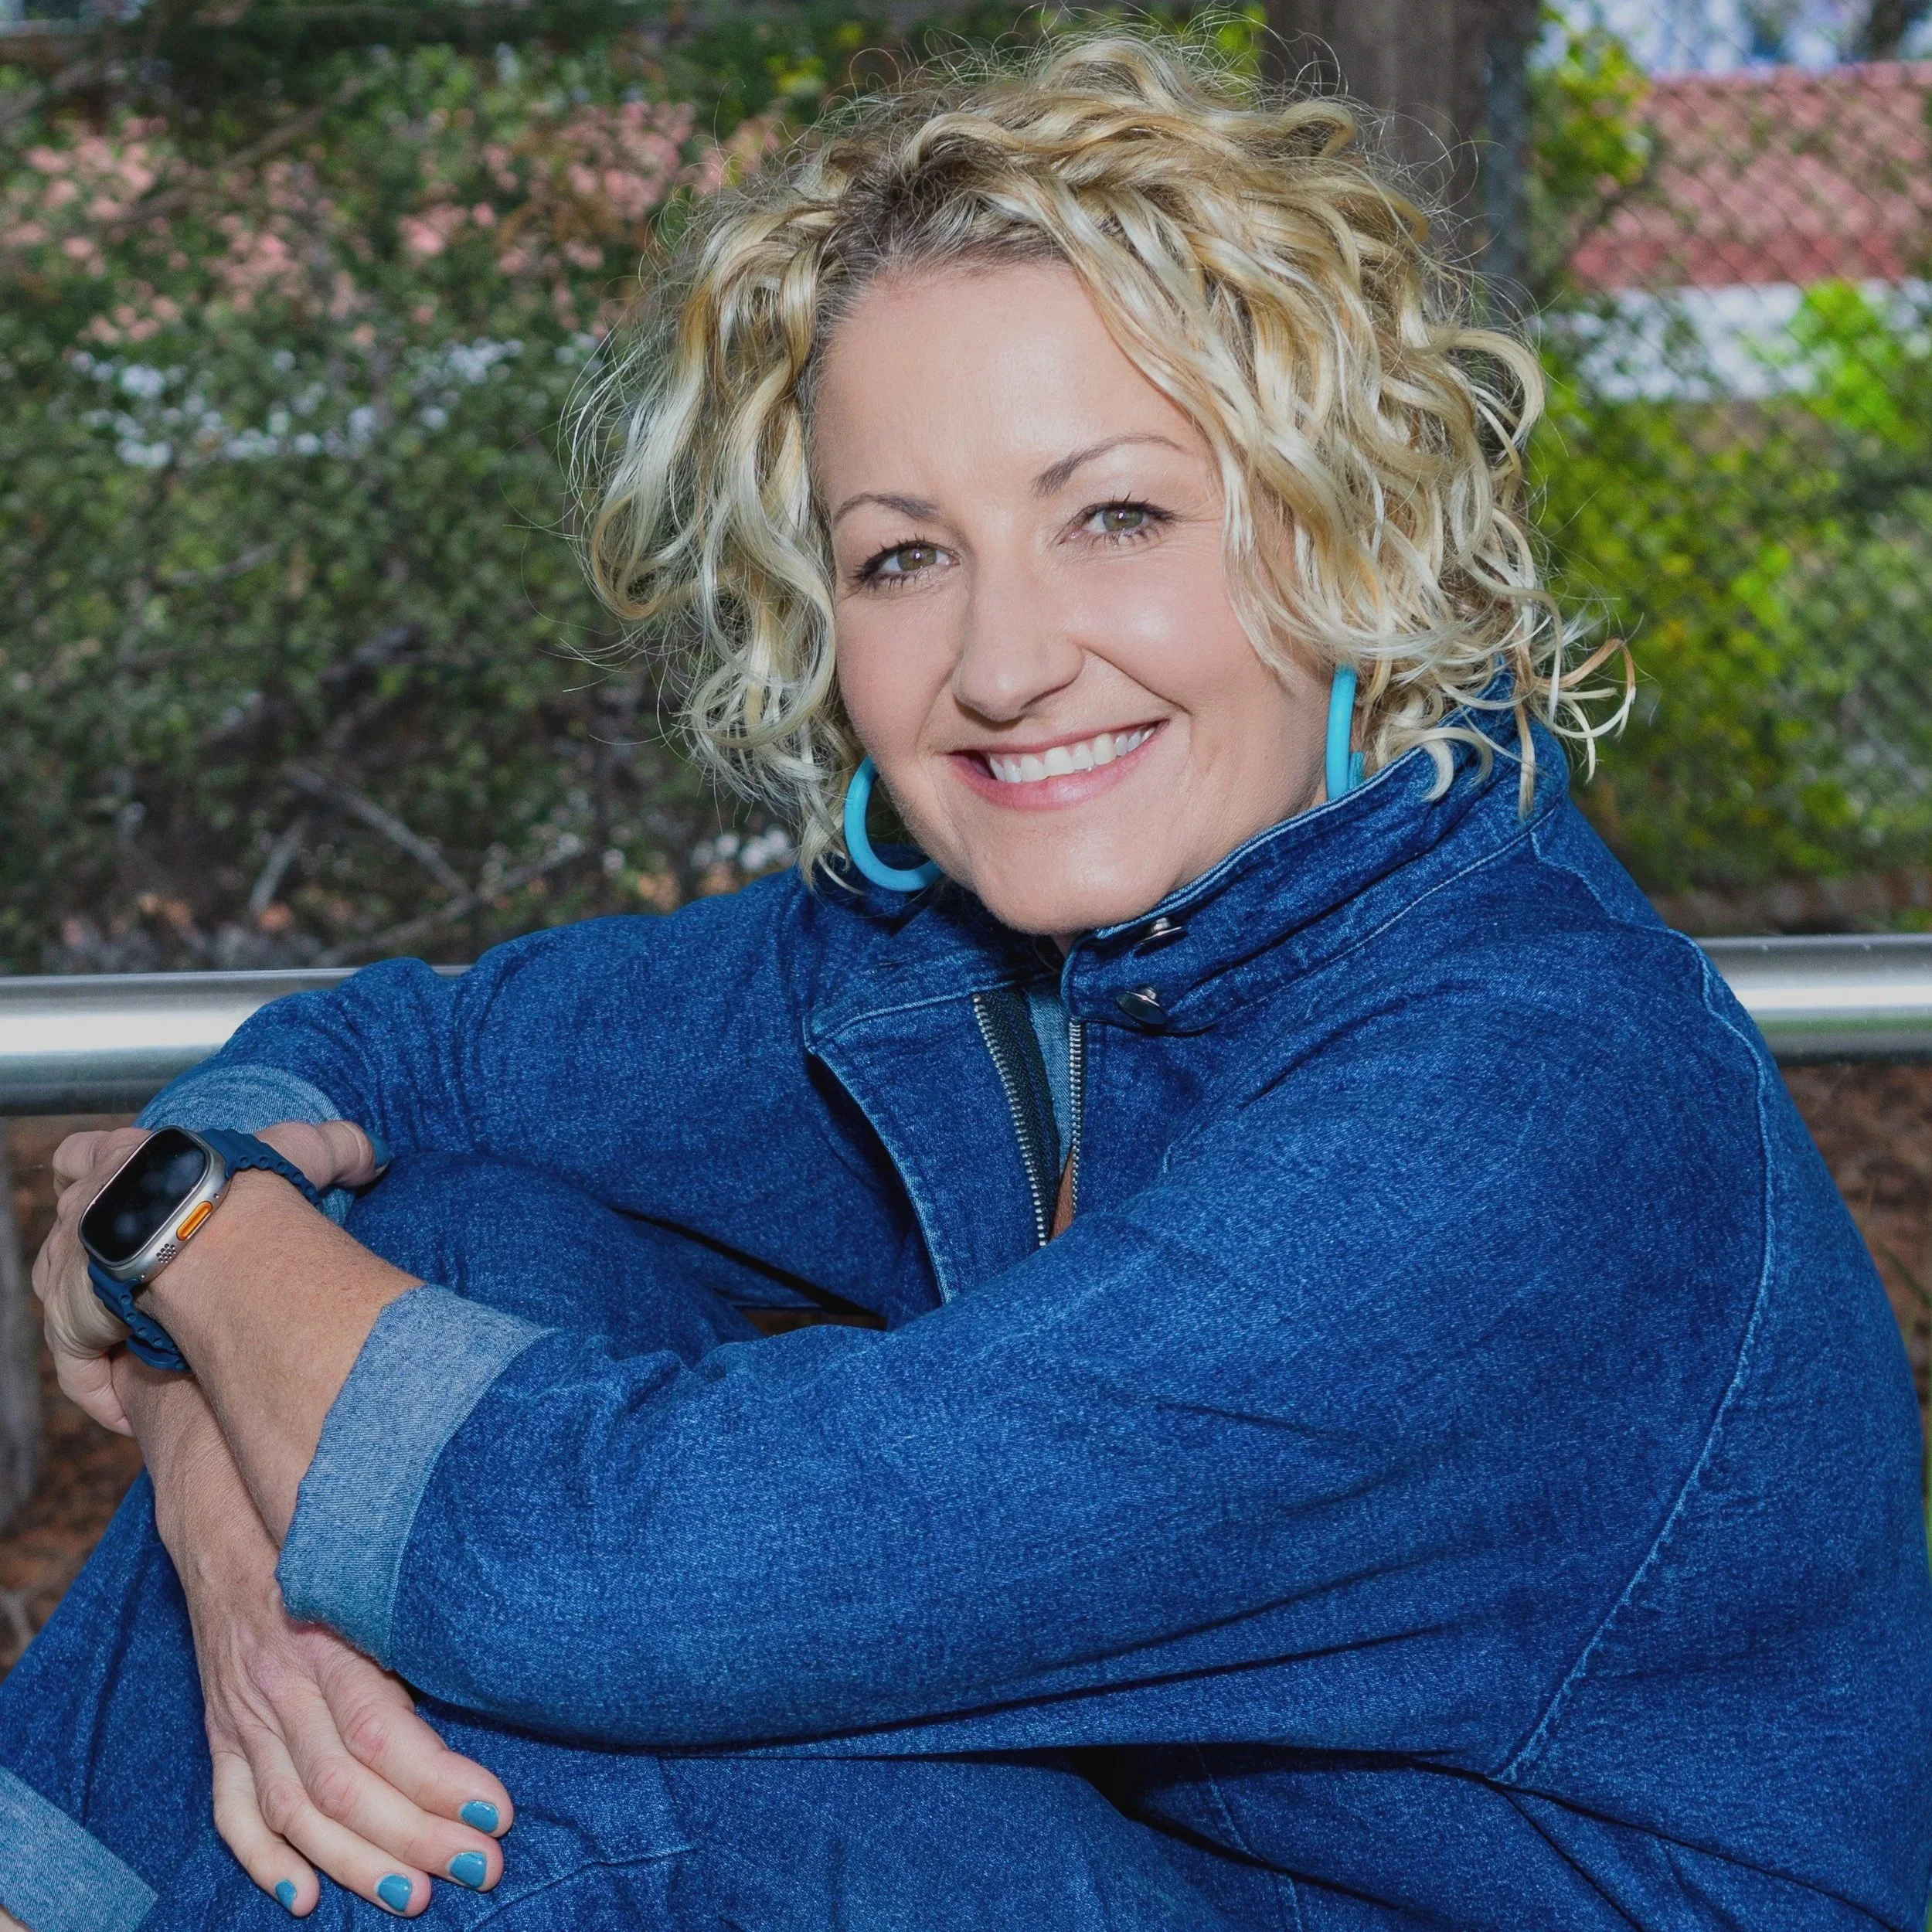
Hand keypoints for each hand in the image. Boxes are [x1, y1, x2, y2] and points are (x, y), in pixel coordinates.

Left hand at [32, 1121, 386, 1433]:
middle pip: (68, 1234)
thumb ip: (338, 1148)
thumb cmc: (241, 1187)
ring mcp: (67, 1271)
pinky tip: (140, 1406)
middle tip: (153, 1287)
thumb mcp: (299, 1150)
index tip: (133, 1205)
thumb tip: (374, 1157)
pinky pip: (81, 1368)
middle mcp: (82, 1214)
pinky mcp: (71, 1326)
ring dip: (105, 1327)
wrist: (199, 1236)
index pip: (82, 1156)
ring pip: (68, 1303)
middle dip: (100, 1263)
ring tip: (152, 1347)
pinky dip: (106, 1390)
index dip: (94, 1176)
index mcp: (122, 1161)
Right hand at [130, 1363, 512, 1918]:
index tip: (501, 1813)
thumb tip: (520, 1649)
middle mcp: (277, 1682)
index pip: (381, 1732)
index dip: (439, 1782)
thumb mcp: (378, 1556)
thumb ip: (427, 1606)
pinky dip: (264, 1860)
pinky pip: (234, 1809)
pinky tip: (303, 1898)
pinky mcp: (219, 1728)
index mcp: (326, 1634)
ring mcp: (241, 1712)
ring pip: (295, 1811)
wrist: (226, 1500)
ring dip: (355, 1864)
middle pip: (344, 1786)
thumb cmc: (331, 1527)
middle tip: (483, 1870)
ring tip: (417, 1897)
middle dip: (416, 1839)